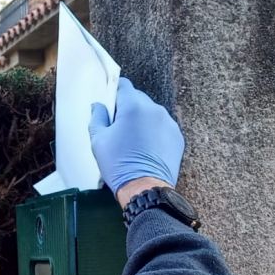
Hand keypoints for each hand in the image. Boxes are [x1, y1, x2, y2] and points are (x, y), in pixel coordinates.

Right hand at [89, 77, 184, 193]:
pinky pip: (162, 127)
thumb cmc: (119, 165)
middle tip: (118, 128)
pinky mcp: (177, 137)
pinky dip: (154, 133)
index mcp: (133, 106)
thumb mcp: (98, 140)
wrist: (145, 188)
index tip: (110, 103)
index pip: (123, 86)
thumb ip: (97, 117)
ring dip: (142, 121)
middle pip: (138, 99)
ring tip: (133, 141)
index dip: (114, 93)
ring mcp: (168, 123)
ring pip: (151, 113)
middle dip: (128, 108)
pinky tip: (146, 148)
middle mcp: (154, 110)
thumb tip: (99, 106)